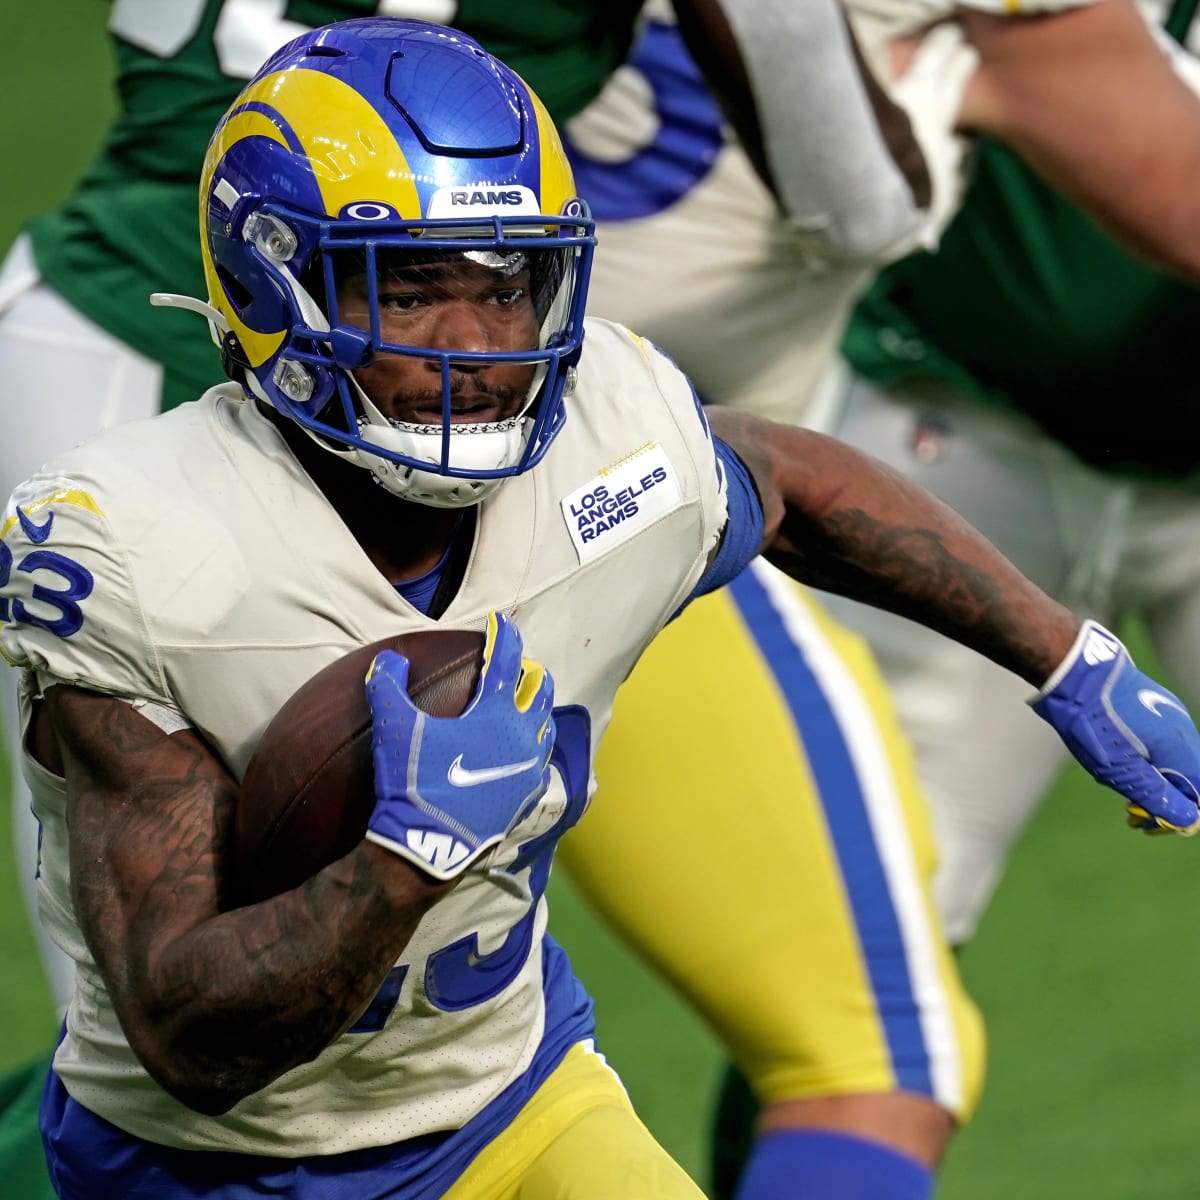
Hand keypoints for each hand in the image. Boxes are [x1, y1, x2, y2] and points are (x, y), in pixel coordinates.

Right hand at [364, 611, 554, 878]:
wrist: (429, 850)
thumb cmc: (415, 785)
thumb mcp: (395, 731)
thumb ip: (388, 688)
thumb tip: (387, 658)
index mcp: (498, 715)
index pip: (507, 661)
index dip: (504, 636)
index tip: (500, 621)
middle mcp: (524, 738)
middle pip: (541, 690)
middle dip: (530, 671)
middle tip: (516, 663)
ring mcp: (531, 770)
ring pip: (546, 725)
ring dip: (536, 707)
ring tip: (523, 701)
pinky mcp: (528, 798)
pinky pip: (541, 761)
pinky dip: (535, 744)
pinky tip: (522, 749)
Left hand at [1032, 620, 1199, 834]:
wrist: (1075, 672)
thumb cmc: (1095, 723)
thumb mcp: (1122, 769)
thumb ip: (1157, 796)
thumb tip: (1188, 819)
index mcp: (1180, 749)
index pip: (1198, 792)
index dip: (1180, 813)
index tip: (1149, 824)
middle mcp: (1182, 730)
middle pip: (1187, 776)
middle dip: (1163, 798)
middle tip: (1132, 812)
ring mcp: (1168, 714)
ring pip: (1172, 758)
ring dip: (1153, 779)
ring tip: (1120, 784)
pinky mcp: (1151, 705)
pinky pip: (1159, 740)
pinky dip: (1145, 758)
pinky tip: (1117, 758)